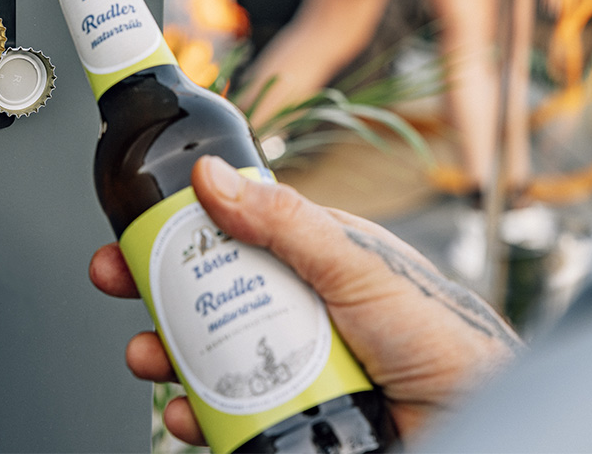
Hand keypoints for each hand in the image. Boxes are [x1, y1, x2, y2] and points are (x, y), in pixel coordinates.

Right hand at [89, 156, 522, 446]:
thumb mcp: (354, 262)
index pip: (230, 232)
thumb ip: (285, 220)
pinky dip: (199, 414)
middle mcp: (295, 304)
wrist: (474, 415)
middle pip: (207, 292)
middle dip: (154, 290)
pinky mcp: (289, 411)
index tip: (133, 229)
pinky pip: (228, 410)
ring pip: (208, 352)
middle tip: (117, 284)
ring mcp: (290, 360)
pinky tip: (189, 413)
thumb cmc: (437, 332)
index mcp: (310, 255)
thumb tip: (214, 176)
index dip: (178, 229)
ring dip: (166, 351)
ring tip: (149, 356)